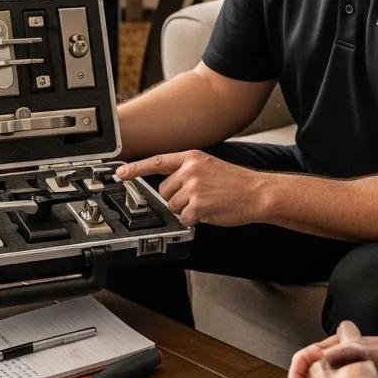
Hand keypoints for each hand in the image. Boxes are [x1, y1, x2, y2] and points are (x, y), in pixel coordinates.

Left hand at [114, 151, 268, 226]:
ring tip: (207, 203)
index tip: (120, 173)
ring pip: (173, 206)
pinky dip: (194, 220)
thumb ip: (188, 171)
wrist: (258, 193)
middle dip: (177, 198)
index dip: (135, 168)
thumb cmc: (236, 183)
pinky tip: (209, 213)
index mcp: (192, 158)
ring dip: (186, 210)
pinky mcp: (197, 206)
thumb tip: (168, 185)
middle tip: (198, 197)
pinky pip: (184, 219)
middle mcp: (190, 170)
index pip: (157, 161)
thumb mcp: (210, 166)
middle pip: (164, 191)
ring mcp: (193, 188)